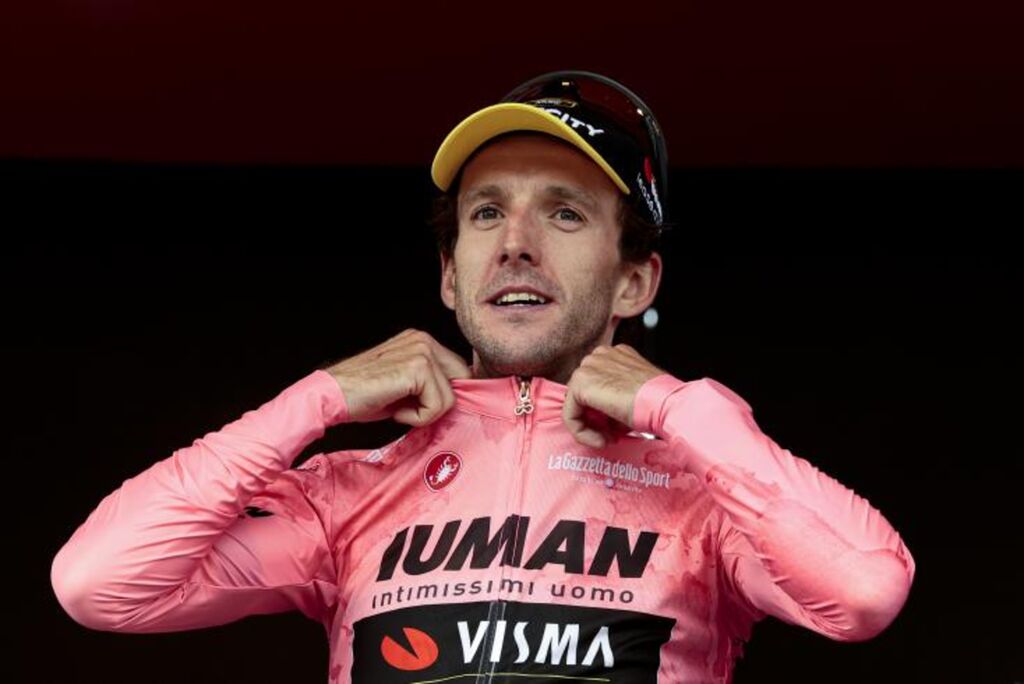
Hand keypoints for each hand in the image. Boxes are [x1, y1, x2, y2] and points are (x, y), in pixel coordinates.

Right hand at [324, 329, 471, 426]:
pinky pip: (438, 406)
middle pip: (462, 381)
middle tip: (410, 409)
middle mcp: (423, 340)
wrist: (332, 396)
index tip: (423, 406)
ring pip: (450, 398)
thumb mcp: (405, 385)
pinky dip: (418, 417)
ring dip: (425, 413)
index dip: (447, 394)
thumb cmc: (363, 395)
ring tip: (398, 408)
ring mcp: (422, 351)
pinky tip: (395, 410)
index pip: (459, 370)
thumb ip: (431, 384)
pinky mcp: (418, 368)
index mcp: (421, 340)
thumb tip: (458, 399)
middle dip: (439, 403)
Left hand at [563, 344, 665, 448]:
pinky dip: (582, 432)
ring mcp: (588, 366)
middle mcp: (599, 355)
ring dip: (592, 426)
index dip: (604, 411)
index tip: (615, 427)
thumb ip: (616, 399)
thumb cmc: (659, 401)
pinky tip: (601, 439)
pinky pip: (570, 415)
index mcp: (615, 355)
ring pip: (576, 404)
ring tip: (610, 438)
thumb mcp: (635, 394)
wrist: (665, 403)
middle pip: (584, 394)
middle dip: (597, 418)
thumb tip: (607, 418)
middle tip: (612, 435)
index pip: (597, 384)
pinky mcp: (580, 384)